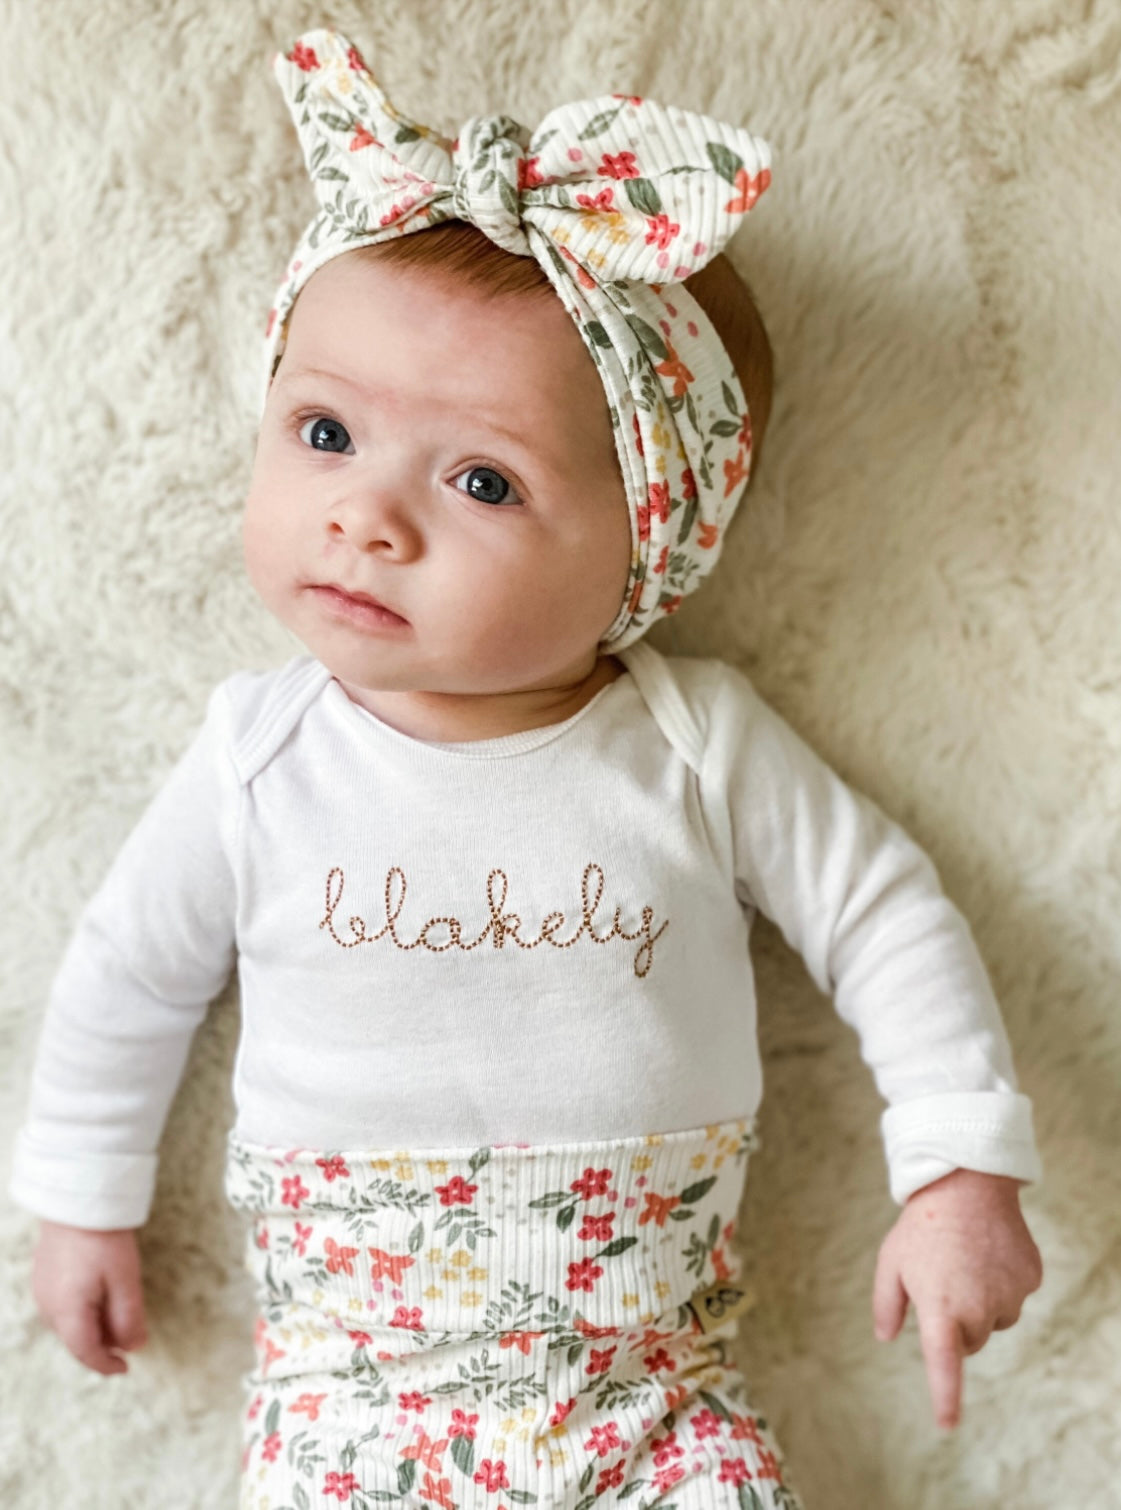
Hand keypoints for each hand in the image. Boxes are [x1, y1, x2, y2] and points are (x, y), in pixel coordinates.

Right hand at [31, 1218, 147, 1375]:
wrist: (76, 1198)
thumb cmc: (104, 1239)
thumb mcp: (125, 1280)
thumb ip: (128, 1318)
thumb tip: (133, 1348)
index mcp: (66, 1312)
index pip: (86, 1352)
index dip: (106, 1365)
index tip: (125, 1368)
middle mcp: (47, 1306)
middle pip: (75, 1339)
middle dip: (101, 1345)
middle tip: (128, 1337)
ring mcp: (41, 1289)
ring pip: (67, 1323)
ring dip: (91, 1326)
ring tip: (117, 1312)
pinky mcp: (42, 1274)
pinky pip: (61, 1305)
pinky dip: (81, 1310)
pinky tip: (100, 1294)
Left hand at [871, 1168, 1042, 1430]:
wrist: (966, 1182)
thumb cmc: (921, 1226)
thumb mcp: (891, 1262)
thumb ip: (885, 1304)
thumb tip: (886, 1337)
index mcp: (940, 1308)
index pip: (944, 1367)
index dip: (946, 1398)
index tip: (947, 1424)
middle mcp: (978, 1309)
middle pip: (969, 1341)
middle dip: (956, 1322)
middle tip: (942, 1281)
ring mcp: (1009, 1295)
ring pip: (995, 1320)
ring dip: (981, 1303)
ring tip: (965, 1260)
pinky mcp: (1030, 1280)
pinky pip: (1015, 1295)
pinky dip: (1003, 1281)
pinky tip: (988, 1250)